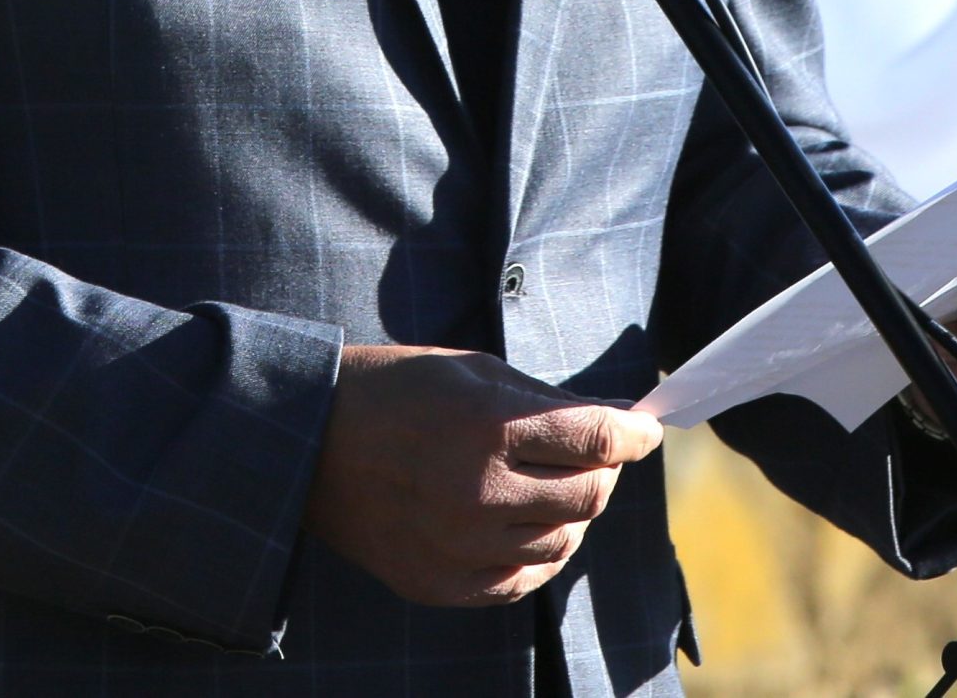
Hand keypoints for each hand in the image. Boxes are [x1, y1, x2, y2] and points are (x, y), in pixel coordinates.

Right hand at [302, 344, 663, 606]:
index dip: (633, 433)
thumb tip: (617, 418)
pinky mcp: (442, 584)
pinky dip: (540, 551)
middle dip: (606, 469)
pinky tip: (529, 523)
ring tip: (555, 483)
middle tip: (597, 451)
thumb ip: (546, 400)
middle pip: (589, 495)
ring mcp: (460, 548)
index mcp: (487, 428)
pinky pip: (521, 579)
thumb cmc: (394, 389)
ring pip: (563, 541)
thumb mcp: (471, 371)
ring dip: (574, 511)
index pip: (595, 438)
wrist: (309, 441)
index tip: (646, 428)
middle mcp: (479, 494)